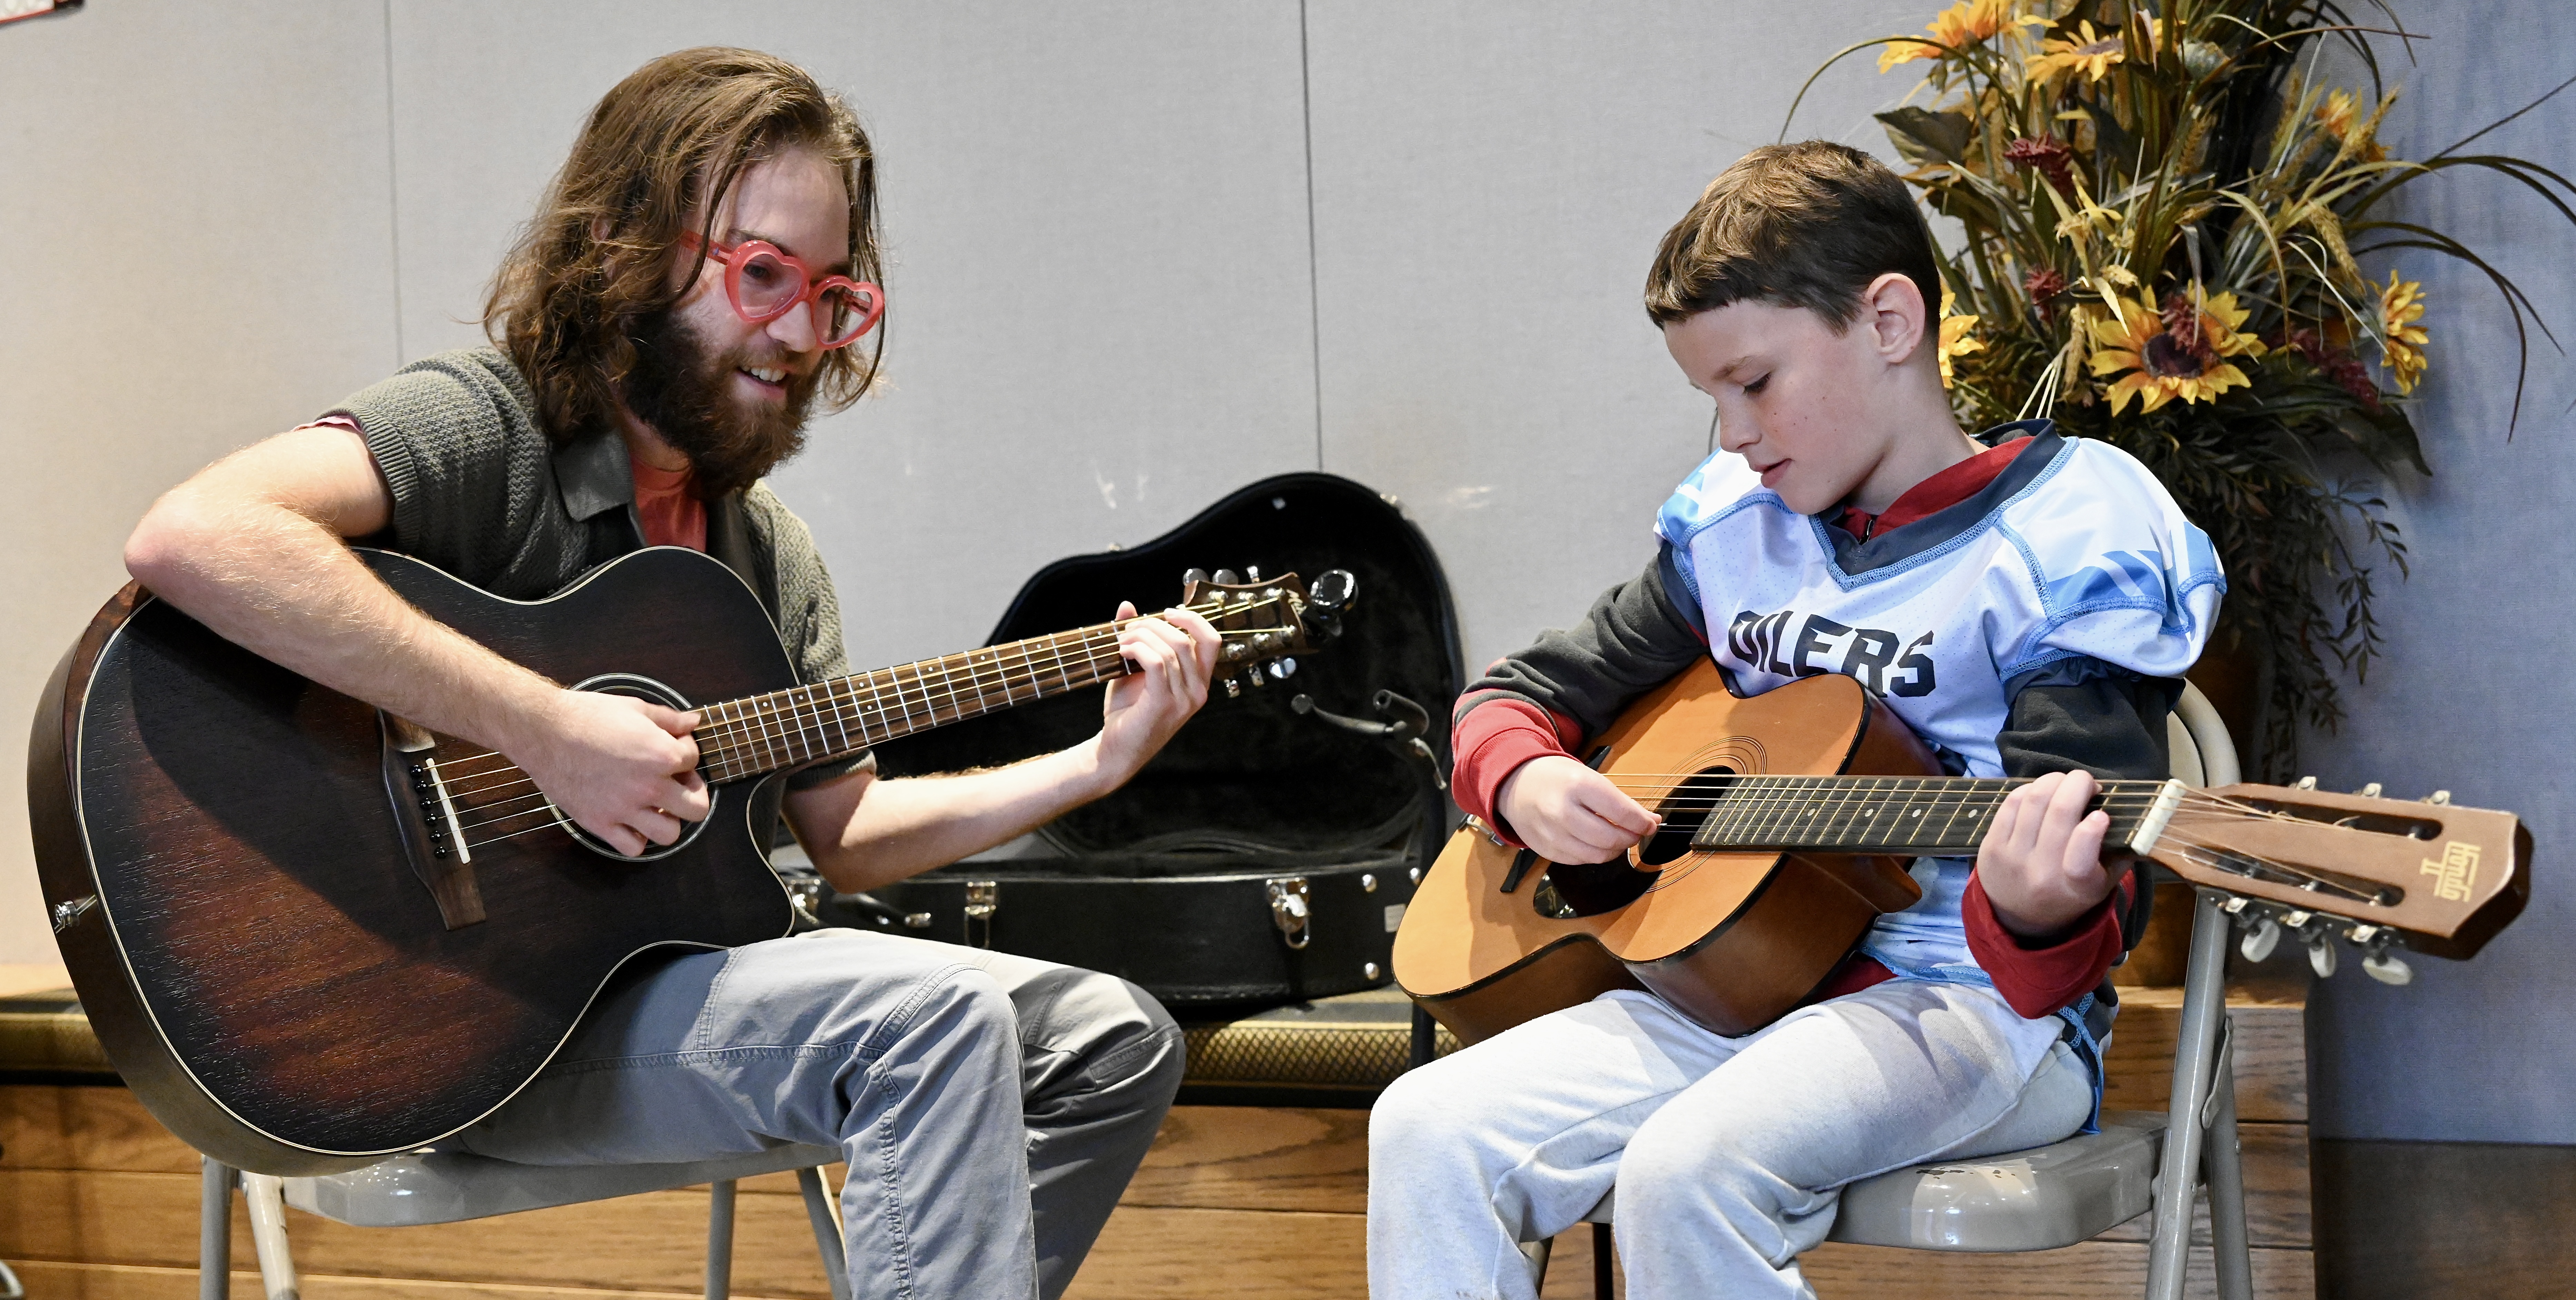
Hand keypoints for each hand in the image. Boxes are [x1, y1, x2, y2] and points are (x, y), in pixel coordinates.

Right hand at [507, 690, 710, 855]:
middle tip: (677, 785)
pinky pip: (632, 848)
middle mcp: (648, 786)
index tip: (670, 746)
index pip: (694, 760)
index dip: (685, 750)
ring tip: (655, 806)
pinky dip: (636, 839)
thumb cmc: (587, 716)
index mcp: (661, 755)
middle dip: (692, 794)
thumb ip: (669, 719)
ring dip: (667, 821)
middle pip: (697, 808)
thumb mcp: (635, 708)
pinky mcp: (600, 823)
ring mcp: (624, 809)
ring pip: (669, 834)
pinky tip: (630, 821)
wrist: (543, 730)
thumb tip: (693, 721)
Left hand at [1096, 601, 1219, 781]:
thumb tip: (1127, 605)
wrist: (1115, 750)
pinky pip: (1156, 662)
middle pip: (1187, 639)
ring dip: (1141, 635)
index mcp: (1198, 682)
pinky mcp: (1163, 705)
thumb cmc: (1127, 712)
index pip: (1212, 640)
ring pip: (1171, 648)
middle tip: (1130, 628)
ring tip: (1121, 640)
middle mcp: (1198, 691)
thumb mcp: (1135, 670)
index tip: (1166, 612)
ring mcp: (1183, 700)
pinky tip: (1123, 651)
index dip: (1193, 619)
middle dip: (1156, 624)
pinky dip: (1138, 649)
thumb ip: (1137, 639)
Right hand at [1495, 754, 1660, 865]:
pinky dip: (1594, 855)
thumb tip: (1652, 822)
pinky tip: (1595, 843)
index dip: (1642, 823)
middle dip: (1630, 838)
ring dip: (1615, 850)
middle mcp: (1562, 811)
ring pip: (1597, 855)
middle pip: (1610, 838)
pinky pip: (1580, 861)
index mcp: (1578, 785)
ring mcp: (1551, 834)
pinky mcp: (1545, 850)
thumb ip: (1621, 802)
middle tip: (1635, 832)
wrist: (1515, 784)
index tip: (1650, 824)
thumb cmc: (1558, 778)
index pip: (1621, 813)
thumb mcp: (1590, 778)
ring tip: (1617, 838)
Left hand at [1976, 769, 2124, 937]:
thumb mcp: (2104, 884)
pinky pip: (2011, 803)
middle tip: (2088, 782)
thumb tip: (2140, 817)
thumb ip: (2121, 853)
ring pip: (2034, 800)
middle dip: (2078, 783)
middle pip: (2058, 811)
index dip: (2092, 828)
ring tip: (2066, 783)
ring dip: (2054, 780)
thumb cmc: (2071, 893)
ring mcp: (2012, 857)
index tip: (2102, 815)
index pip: (2081, 855)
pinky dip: (2030, 788)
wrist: (2020, 916)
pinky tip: (2043, 791)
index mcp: (2075, 886)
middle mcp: (2041, 872)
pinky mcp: (1990, 845)